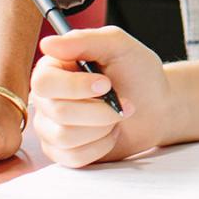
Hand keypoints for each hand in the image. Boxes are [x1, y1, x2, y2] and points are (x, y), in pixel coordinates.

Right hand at [29, 27, 172, 168]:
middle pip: (57, 111)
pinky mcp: (61, 151)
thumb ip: (85, 40)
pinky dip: (101, 145)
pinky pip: (73, 157)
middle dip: (99, 110)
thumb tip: (47, 44)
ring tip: (116, 114)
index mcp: (54, 67)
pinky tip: (110, 132)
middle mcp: (46, 97)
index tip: (106, 84)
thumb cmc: (137, 73)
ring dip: (102, 127)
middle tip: (120, 102)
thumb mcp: (118, 45)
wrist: (155, 106)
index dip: (75, 87)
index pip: (43, 82)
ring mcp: (50, 126)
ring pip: (65, 136)